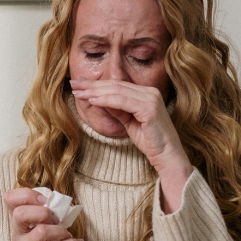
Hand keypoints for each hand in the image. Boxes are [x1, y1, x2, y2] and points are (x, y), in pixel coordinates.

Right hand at [4, 188, 84, 240]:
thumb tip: (57, 200)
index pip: (9, 198)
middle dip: (43, 212)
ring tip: (66, 234)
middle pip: (20, 214)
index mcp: (19, 219)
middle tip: (55, 218)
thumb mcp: (48, 224)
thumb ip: (49, 210)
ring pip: (41, 231)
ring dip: (60, 230)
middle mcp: (17, 232)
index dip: (26, 194)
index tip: (45, 201)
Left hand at [70, 78, 190, 173]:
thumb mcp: (129, 123)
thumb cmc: (150, 142)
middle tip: (73, 84)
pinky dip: (106, 100)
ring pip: (117, 91)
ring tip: (78, 93)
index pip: (117, 85)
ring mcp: (151, 99)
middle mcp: (150, 92)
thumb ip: (117, 110)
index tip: (79, 84)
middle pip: (116, 85)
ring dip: (95, 91)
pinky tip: (92, 101)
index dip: (97, 84)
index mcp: (146, 93)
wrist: (167, 156)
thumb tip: (99, 99)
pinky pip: (123, 101)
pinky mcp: (150, 109)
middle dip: (92, 85)